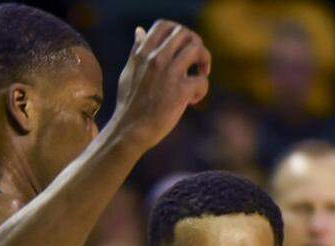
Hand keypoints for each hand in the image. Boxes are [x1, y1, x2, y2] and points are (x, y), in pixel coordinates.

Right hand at [110, 20, 211, 150]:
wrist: (130, 130)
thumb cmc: (130, 103)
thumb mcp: (129, 72)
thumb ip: (137, 51)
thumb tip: (140, 31)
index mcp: (143, 53)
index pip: (165, 26)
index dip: (179, 33)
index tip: (182, 47)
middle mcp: (156, 59)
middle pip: (185, 34)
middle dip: (196, 45)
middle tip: (195, 62)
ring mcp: (169, 74)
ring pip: (198, 50)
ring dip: (204, 62)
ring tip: (200, 76)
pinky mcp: (180, 92)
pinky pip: (202, 81)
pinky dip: (202, 90)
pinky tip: (192, 101)